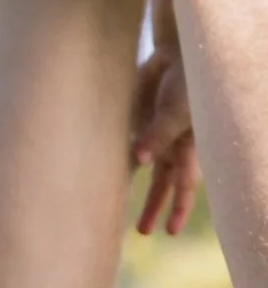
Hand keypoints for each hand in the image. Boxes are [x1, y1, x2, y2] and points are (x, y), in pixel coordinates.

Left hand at [131, 48, 199, 234]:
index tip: (168, 231)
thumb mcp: (176, 111)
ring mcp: (152, 135)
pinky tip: (99, 173)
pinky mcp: (135, 122)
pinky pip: (124, 145)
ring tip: (113, 205)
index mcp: (188, 148)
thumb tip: (140, 159)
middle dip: (154, 207)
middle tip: (143, 231)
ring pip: (142, 168)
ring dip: (130, 185)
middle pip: (162, 184)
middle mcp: (171, 146)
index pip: (183, 187)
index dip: (176, 209)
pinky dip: (114, 158)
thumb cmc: (184, 83)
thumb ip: (158, 133)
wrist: (173, 55)